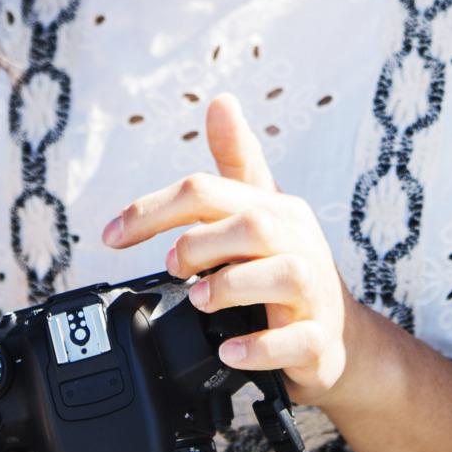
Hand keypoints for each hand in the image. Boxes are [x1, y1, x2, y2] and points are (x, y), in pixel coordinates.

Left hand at [103, 94, 356, 404]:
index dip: (152, 210)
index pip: (208, 190)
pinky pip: (296, 340)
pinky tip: (229, 351)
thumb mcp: (261, 210)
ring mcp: (313, 292)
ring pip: (284, 275)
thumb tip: (220, 101)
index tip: (112, 236)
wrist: (339, 339)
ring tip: (199, 300)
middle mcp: (298, 243)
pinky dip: (258, 346)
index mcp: (275, 210)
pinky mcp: (318, 339)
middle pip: (252, 224)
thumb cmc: (288, 267)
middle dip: (200, 244)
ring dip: (230, 286)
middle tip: (170, 267)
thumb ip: (236, 161)